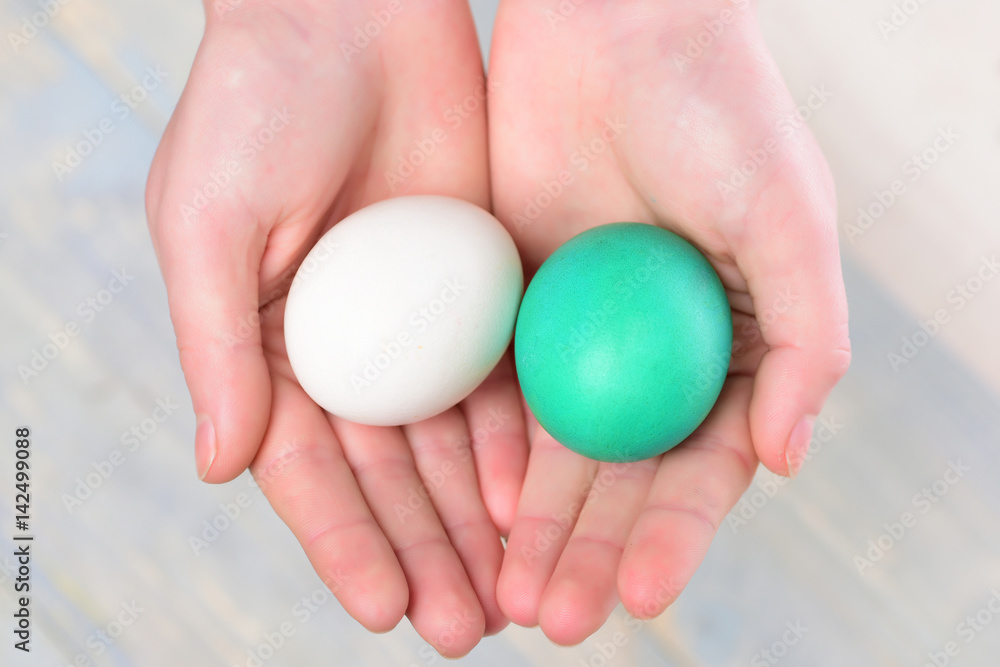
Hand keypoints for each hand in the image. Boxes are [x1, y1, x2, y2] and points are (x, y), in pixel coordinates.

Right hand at [145, 1, 526, 654]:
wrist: (351, 10)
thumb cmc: (255, 104)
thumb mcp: (209, 223)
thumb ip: (219, 351)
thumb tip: (223, 470)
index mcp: (272, 348)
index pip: (309, 471)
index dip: (344, 544)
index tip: (385, 610)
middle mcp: (348, 349)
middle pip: (390, 477)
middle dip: (425, 554)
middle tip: (466, 628)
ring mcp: (419, 324)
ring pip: (453, 445)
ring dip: (480, 520)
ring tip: (513, 590)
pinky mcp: (480, 288)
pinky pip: (504, 377)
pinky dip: (521, 440)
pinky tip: (543, 496)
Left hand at [486, 0, 850, 642]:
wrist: (614, 22)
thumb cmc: (718, 108)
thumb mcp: (785, 216)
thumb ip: (806, 338)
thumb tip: (787, 460)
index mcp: (731, 345)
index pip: (703, 464)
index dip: (676, 534)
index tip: (641, 595)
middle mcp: (653, 351)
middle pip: (622, 474)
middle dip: (592, 551)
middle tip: (557, 621)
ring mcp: (580, 330)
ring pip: (553, 448)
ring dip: (532, 527)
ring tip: (509, 598)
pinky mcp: (513, 302)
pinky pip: (495, 390)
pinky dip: (483, 454)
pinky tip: (466, 514)